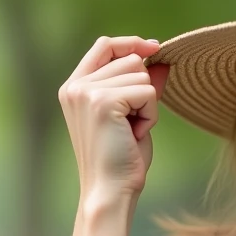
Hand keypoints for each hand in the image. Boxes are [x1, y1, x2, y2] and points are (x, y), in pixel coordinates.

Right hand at [58, 36, 169, 201]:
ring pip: (142, 75)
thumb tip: (161, 60)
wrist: (110, 191)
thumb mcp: (132, 115)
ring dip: (148, 105)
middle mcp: (75, 86)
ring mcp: (86, 92)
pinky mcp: (103, 101)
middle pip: (131, 60)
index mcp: (74, 88)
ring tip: (131, 131)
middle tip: (131, 125)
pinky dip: (151, 115)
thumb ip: (140, 86)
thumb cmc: (122, 160)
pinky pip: (148, 92)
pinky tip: (135, 134)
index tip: (155, 47)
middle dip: (144, 91)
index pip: (105, 46)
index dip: (132, 44)